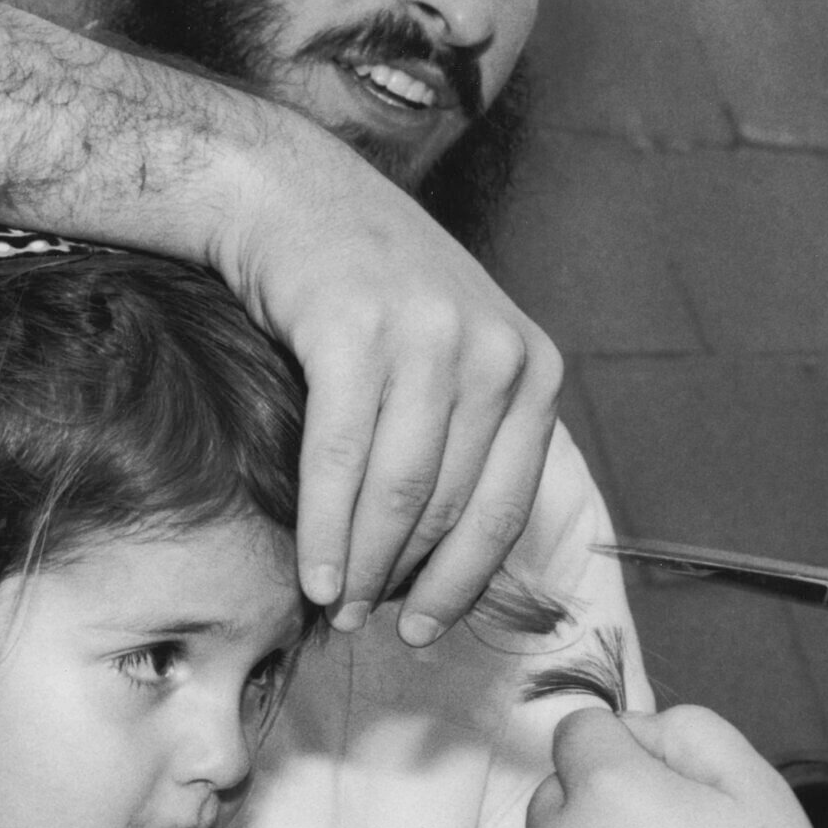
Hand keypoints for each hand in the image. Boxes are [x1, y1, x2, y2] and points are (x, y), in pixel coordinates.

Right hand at [214, 123, 560, 644]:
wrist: (293, 196)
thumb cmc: (372, 291)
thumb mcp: (457, 351)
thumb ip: (475, 436)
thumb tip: (459, 564)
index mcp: (534, 368)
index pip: (507, 507)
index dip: (464, 582)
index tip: (426, 631)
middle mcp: (494, 352)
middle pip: (449, 509)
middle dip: (404, 583)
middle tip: (364, 626)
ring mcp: (428, 338)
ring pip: (397, 495)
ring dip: (363, 568)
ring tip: (334, 609)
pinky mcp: (356, 331)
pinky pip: (340, 461)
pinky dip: (324, 531)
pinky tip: (312, 573)